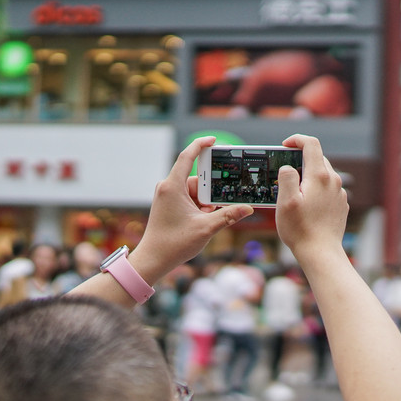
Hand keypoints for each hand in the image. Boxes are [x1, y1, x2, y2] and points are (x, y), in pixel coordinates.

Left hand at [134, 136, 252, 283]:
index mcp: (172, 186)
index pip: (187, 156)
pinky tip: (204, 219)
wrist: (153, 259)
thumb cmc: (174, 243)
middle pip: (196, 179)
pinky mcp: (168, 205)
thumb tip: (247, 208)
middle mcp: (168, 187)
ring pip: (194, 191)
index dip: (201, 145)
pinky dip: (199, 206)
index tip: (213, 140)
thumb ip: (228, 215)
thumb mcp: (206, 228)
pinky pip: (188, 199)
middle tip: (219, 203)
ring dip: (205, 202)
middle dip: (210, 191)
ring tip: (208, 218)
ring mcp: (167, 196)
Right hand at [274, 134, 347, 260]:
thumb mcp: (285, 201)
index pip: (311, 144)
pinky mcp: (340, 205)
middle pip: (317, 159)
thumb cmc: (301, 229)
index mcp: (319, 176)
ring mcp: (339, 193)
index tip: (285, 146)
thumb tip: (288, 167)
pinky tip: (306, 206)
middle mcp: (333, 181)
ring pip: (323, 175)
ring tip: (294, 193)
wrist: (321, 253)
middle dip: (300, 160)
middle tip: (284, 173)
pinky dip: (316, 190)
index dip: (296, 140)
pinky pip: (327, 190)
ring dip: (307, 177)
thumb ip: (286, 178)